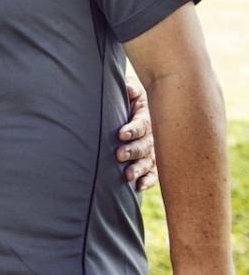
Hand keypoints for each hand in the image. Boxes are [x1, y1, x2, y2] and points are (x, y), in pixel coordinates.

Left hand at [118, 76, 157, 191]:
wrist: (147, 108)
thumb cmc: (131, 99)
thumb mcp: (132, 91)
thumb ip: (130, 89)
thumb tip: (128, 88)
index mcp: (147, 116)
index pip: (141, 124)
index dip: (132, 129)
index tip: (121, 134)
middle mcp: (153, 135)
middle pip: (145, 145)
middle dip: (133, 150)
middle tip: (119, 155)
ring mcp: (154, 150)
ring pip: (149, 161)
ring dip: (139, 168)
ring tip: (128, 175)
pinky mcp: (153, 162)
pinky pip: (154, 174)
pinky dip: (147, 180)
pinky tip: (138, 186)